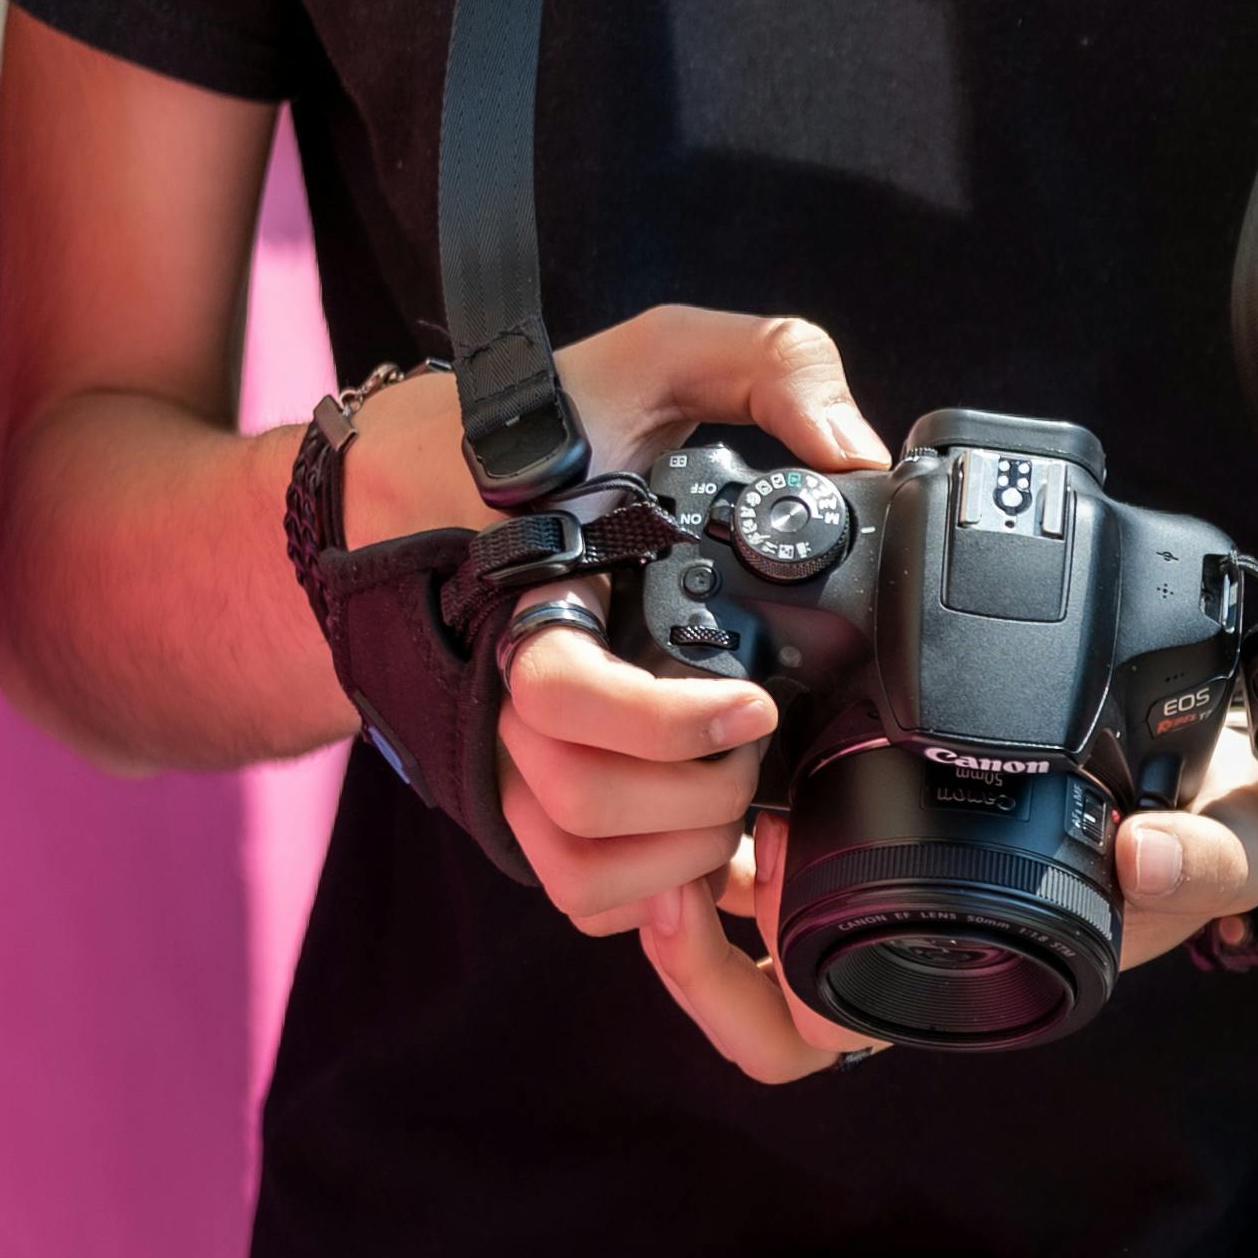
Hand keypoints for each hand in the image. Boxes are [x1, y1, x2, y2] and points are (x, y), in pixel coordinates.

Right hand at [346, 309, 897, 946]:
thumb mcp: (648, 361)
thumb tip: (847, 444)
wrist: (410, 492)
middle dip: (701, 792)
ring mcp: (502, 763)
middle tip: (754, 743)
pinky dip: (656, 896)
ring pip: (581, 869)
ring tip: (732, 793)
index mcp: (527, 598)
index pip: (563, 696)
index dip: (670, 721)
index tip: (754, 706)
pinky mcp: (522, 811)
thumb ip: (760, 360)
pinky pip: (582, 897)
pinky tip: (709, 845)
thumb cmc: (538, 433)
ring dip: (680, 855)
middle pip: (584, 799)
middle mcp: (498, 695)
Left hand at [623, 716, 1257, 1087]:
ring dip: (686, 873)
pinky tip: (729, 742)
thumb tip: (1154, 858)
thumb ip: (1212, 860)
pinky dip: (731, 811)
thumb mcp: (1229, 848)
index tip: (699, 900)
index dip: (727, 990)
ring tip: (675, 794)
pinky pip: (770, 849)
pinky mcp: (872, 832)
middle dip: (676, 942)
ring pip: (735, 928)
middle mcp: (899, 955)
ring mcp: (877, 898)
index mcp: (954, 988)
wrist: (1231, 783)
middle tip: (657, 858)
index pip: (801, 1038)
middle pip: (738, 1001)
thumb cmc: (1209, 836)